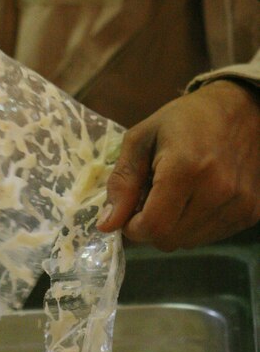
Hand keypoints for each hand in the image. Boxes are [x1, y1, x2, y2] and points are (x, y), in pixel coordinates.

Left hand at [97, 80, 259, 249]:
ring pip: (189, 242)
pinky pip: (211, 236)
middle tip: (151, 196)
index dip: (133, 227)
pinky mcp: (252, 212)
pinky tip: (196, 197)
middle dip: (151, 226)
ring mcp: (240, 204)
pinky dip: (195, 224)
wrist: (241, 109)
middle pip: (169, 240)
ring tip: (176, 193)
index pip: (154, 228)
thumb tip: (107, 224)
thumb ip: (123, 181)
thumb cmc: (184, 119)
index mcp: (186, 168)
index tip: (129, 211)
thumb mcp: (141, 138)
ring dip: (174, 226)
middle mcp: (218, 191)